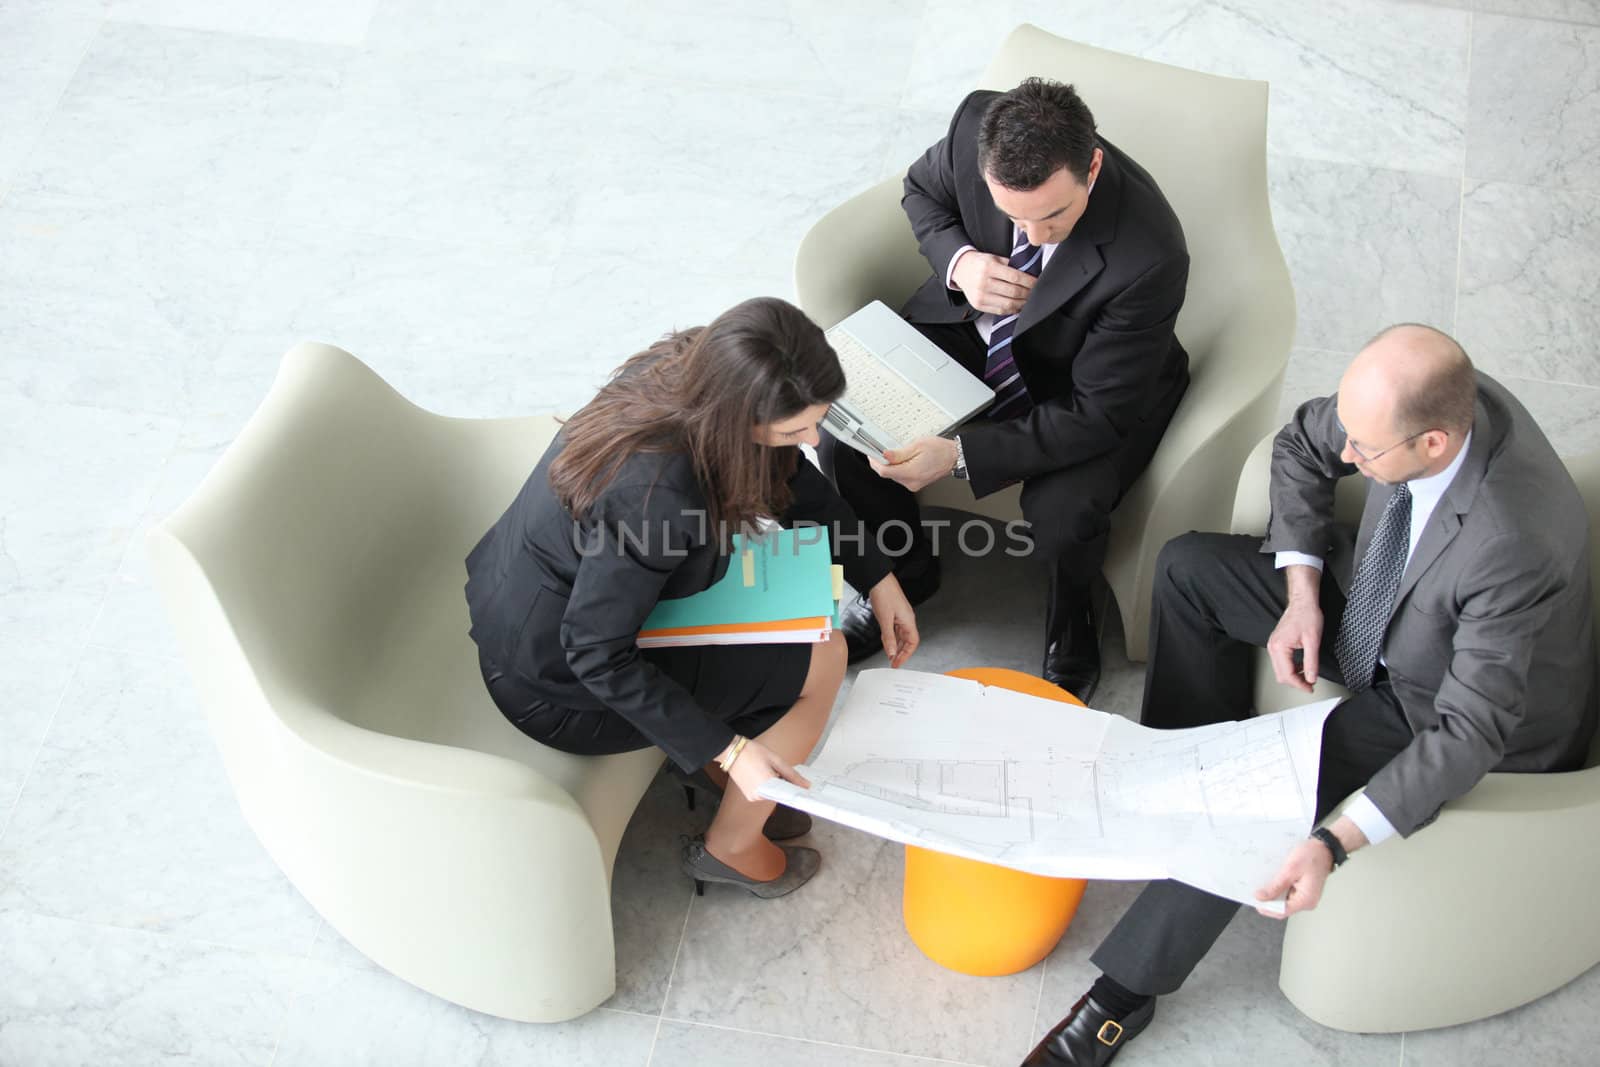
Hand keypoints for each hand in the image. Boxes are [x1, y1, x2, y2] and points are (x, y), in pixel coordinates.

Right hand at [724, 738, 809, 801]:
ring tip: (767, 771)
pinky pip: (764, 794)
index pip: (788, 794)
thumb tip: (805, 785)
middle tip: (780, 771)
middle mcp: (759, 795)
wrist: (732, 751)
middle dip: (784, 785)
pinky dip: (767, 787)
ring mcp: (753, 797)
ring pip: (772, 794)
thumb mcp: (776, 760)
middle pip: (781, 794)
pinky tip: (762, 775)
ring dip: (775, 785)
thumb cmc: (752, 752)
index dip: (797, 790)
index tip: (805, 788)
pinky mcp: (749, 796)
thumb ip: (792, 775)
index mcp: (767, 785)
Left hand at [866, 573, 919, 667]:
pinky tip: (887, 641)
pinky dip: (892, 637)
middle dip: (901, 652)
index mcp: (908, 621)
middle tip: (893, 662)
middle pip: (908, 641)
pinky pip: (895, 629)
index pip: (912, 643)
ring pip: (901, 636)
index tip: (898, 663)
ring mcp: (901, 616)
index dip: (906, 654)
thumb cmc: (884, 594)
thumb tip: (891, 652)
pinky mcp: (894, 613)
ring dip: (896, 646)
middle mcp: (907, 619)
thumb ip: (888, 637)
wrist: (878, 580)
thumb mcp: (885, 619)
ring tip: (889, 654)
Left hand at [870, 436, 956, 492]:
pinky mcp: (915, 484)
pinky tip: (904, 460)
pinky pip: (901, 477)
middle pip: (888, 474)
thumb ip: (899, 453)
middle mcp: (911, 482)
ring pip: (894, 475)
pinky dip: (899, 468)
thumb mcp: (917, 445)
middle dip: (883, 462)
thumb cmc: (940, 450)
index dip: (875, 462)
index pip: (884, 471)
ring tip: (899, 453)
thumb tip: (885, 455)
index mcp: (911, 472)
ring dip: (891, 465)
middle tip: (882, 450)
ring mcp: (913, 484)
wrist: (953, 457)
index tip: (871, 455)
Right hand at [951, 250, 1035, 314]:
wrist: (961, 269)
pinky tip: (1017, 305)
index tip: (1037, 283)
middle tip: (1035, 291)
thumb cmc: (980, 263)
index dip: (1029, 282)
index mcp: (989, 268)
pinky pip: (1000, 311)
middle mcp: (983, 282)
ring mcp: (980, 296)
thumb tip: (1030, 275)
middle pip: (1013, 292)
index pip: (1015, 277)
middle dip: (1028, 293)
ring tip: (1028, 299)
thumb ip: (1011, 266)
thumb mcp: (995, 258)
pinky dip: (1012, 309)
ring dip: (1022, 303)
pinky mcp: (978, 305)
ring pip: (1008, 304)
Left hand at [1255, 838, 1334, 918]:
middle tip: (1256, 888)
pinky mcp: (1303, 890)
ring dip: (1273, 893)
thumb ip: (1276, 886)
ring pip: (1283, 900)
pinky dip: (1279, 888)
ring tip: (1264, 882)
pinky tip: (1273, 879)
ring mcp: (1305, 896)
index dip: (1266, 907)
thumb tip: (1261, 897)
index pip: (1282, 912)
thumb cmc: (1312, 855)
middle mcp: (1307, 902)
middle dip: (1268, 899)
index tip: (1254, 899)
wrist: (1324, 847)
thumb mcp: (1290, 869)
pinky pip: (1287, 893)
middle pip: (1282, 907)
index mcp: (1306, 900)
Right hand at [1267, 573, 1322, 692]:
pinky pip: (1280, 662)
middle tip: (1309, 685)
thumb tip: (1311, 678)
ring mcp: (1273, 645)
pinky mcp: (1277, 643)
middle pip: (1281, 675)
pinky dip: (1290, 668)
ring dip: (1292, 676)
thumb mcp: (1313, 641)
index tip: (1310, 688)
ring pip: (1280, 670)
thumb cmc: (1307, 615)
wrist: (1303, 602)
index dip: (1300, 684)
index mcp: (1279, 647)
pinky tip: (1300, 666)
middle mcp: (1273, 647)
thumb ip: (1311, 662)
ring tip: (1306, 676)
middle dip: (1295, 682)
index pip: (1287, 674)